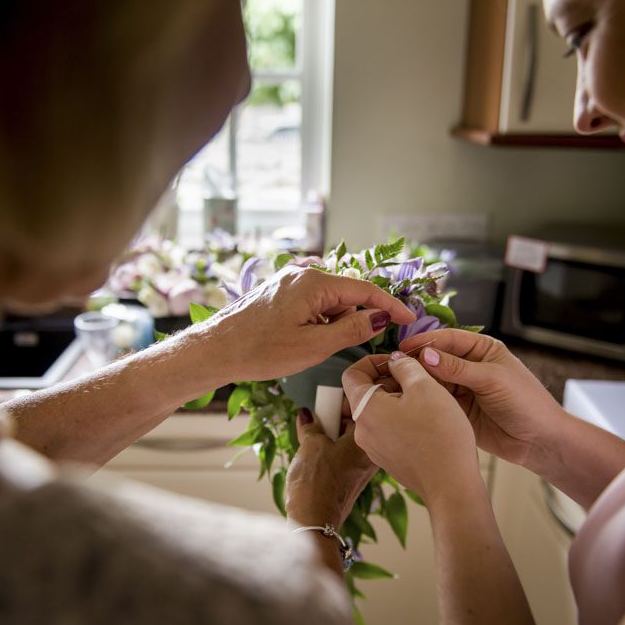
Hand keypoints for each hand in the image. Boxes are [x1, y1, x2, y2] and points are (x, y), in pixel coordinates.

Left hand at [207, 266, 415, 381]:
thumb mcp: (314, 346)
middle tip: (365, 341)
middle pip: (348, 293)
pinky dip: (321, 319)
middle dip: (360, 316)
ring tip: (322, 346)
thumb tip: (379, 317)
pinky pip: (312, 302)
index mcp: (314, 282)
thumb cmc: (260, 351)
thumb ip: (352, 329)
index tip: (410, 320)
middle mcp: (302, 273)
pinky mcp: (279, 291)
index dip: (390, 306)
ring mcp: (288, 281)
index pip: (365, 290)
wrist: (214, 351)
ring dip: (336, 321)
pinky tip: (308, 339)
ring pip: (329, 299)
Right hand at [285, 409, 377, 529]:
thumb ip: (311, 425)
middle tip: (316, 419)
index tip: (325, 401)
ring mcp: (361, 470)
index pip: (360, 409)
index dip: (341, 402)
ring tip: (311, 437)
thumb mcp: (311, 444)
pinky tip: (313, 455)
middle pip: (354, 425)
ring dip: (329, 436)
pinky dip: (329, 452)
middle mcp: (369, 455)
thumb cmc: (317, 482)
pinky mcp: (350, 482)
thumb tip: (308, 415)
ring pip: (346, 442)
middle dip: (334, 420)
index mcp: (366, 441)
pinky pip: (341, 457)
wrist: (314, 520)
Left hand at [341, 352, 477, 502]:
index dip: (373, 361)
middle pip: (366, 394)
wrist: (451, 485)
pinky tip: (427, 422)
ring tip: (427, 400)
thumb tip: (395, 360)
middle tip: (419, 379)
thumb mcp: (425, 387)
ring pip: (379, 412)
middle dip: (390, 380)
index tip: (397, 362)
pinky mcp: (388, 460)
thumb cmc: (439, 435)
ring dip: (398, 400)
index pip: (352, 374)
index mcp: (364, 409)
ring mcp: (374, 448)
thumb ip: (405, 366)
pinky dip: (402, 420)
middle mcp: (362, 431)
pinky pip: (388, 431)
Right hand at [397, 329, 567, 467]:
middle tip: (392, 367)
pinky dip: (422, 399)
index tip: (404, 346)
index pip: (448, 339)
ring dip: (416, 382)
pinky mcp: (457, 410)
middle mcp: (470, 366)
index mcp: (482, 350)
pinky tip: (405, 400)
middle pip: (436, 359)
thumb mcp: (492, 380)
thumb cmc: (526, 402)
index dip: (425, 342)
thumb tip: (425, 355)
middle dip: (417, 362)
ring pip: (433, 381)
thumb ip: (458, 368)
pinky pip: (435, 401)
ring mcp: (463, 389)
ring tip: (394, 384)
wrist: (539, 441)